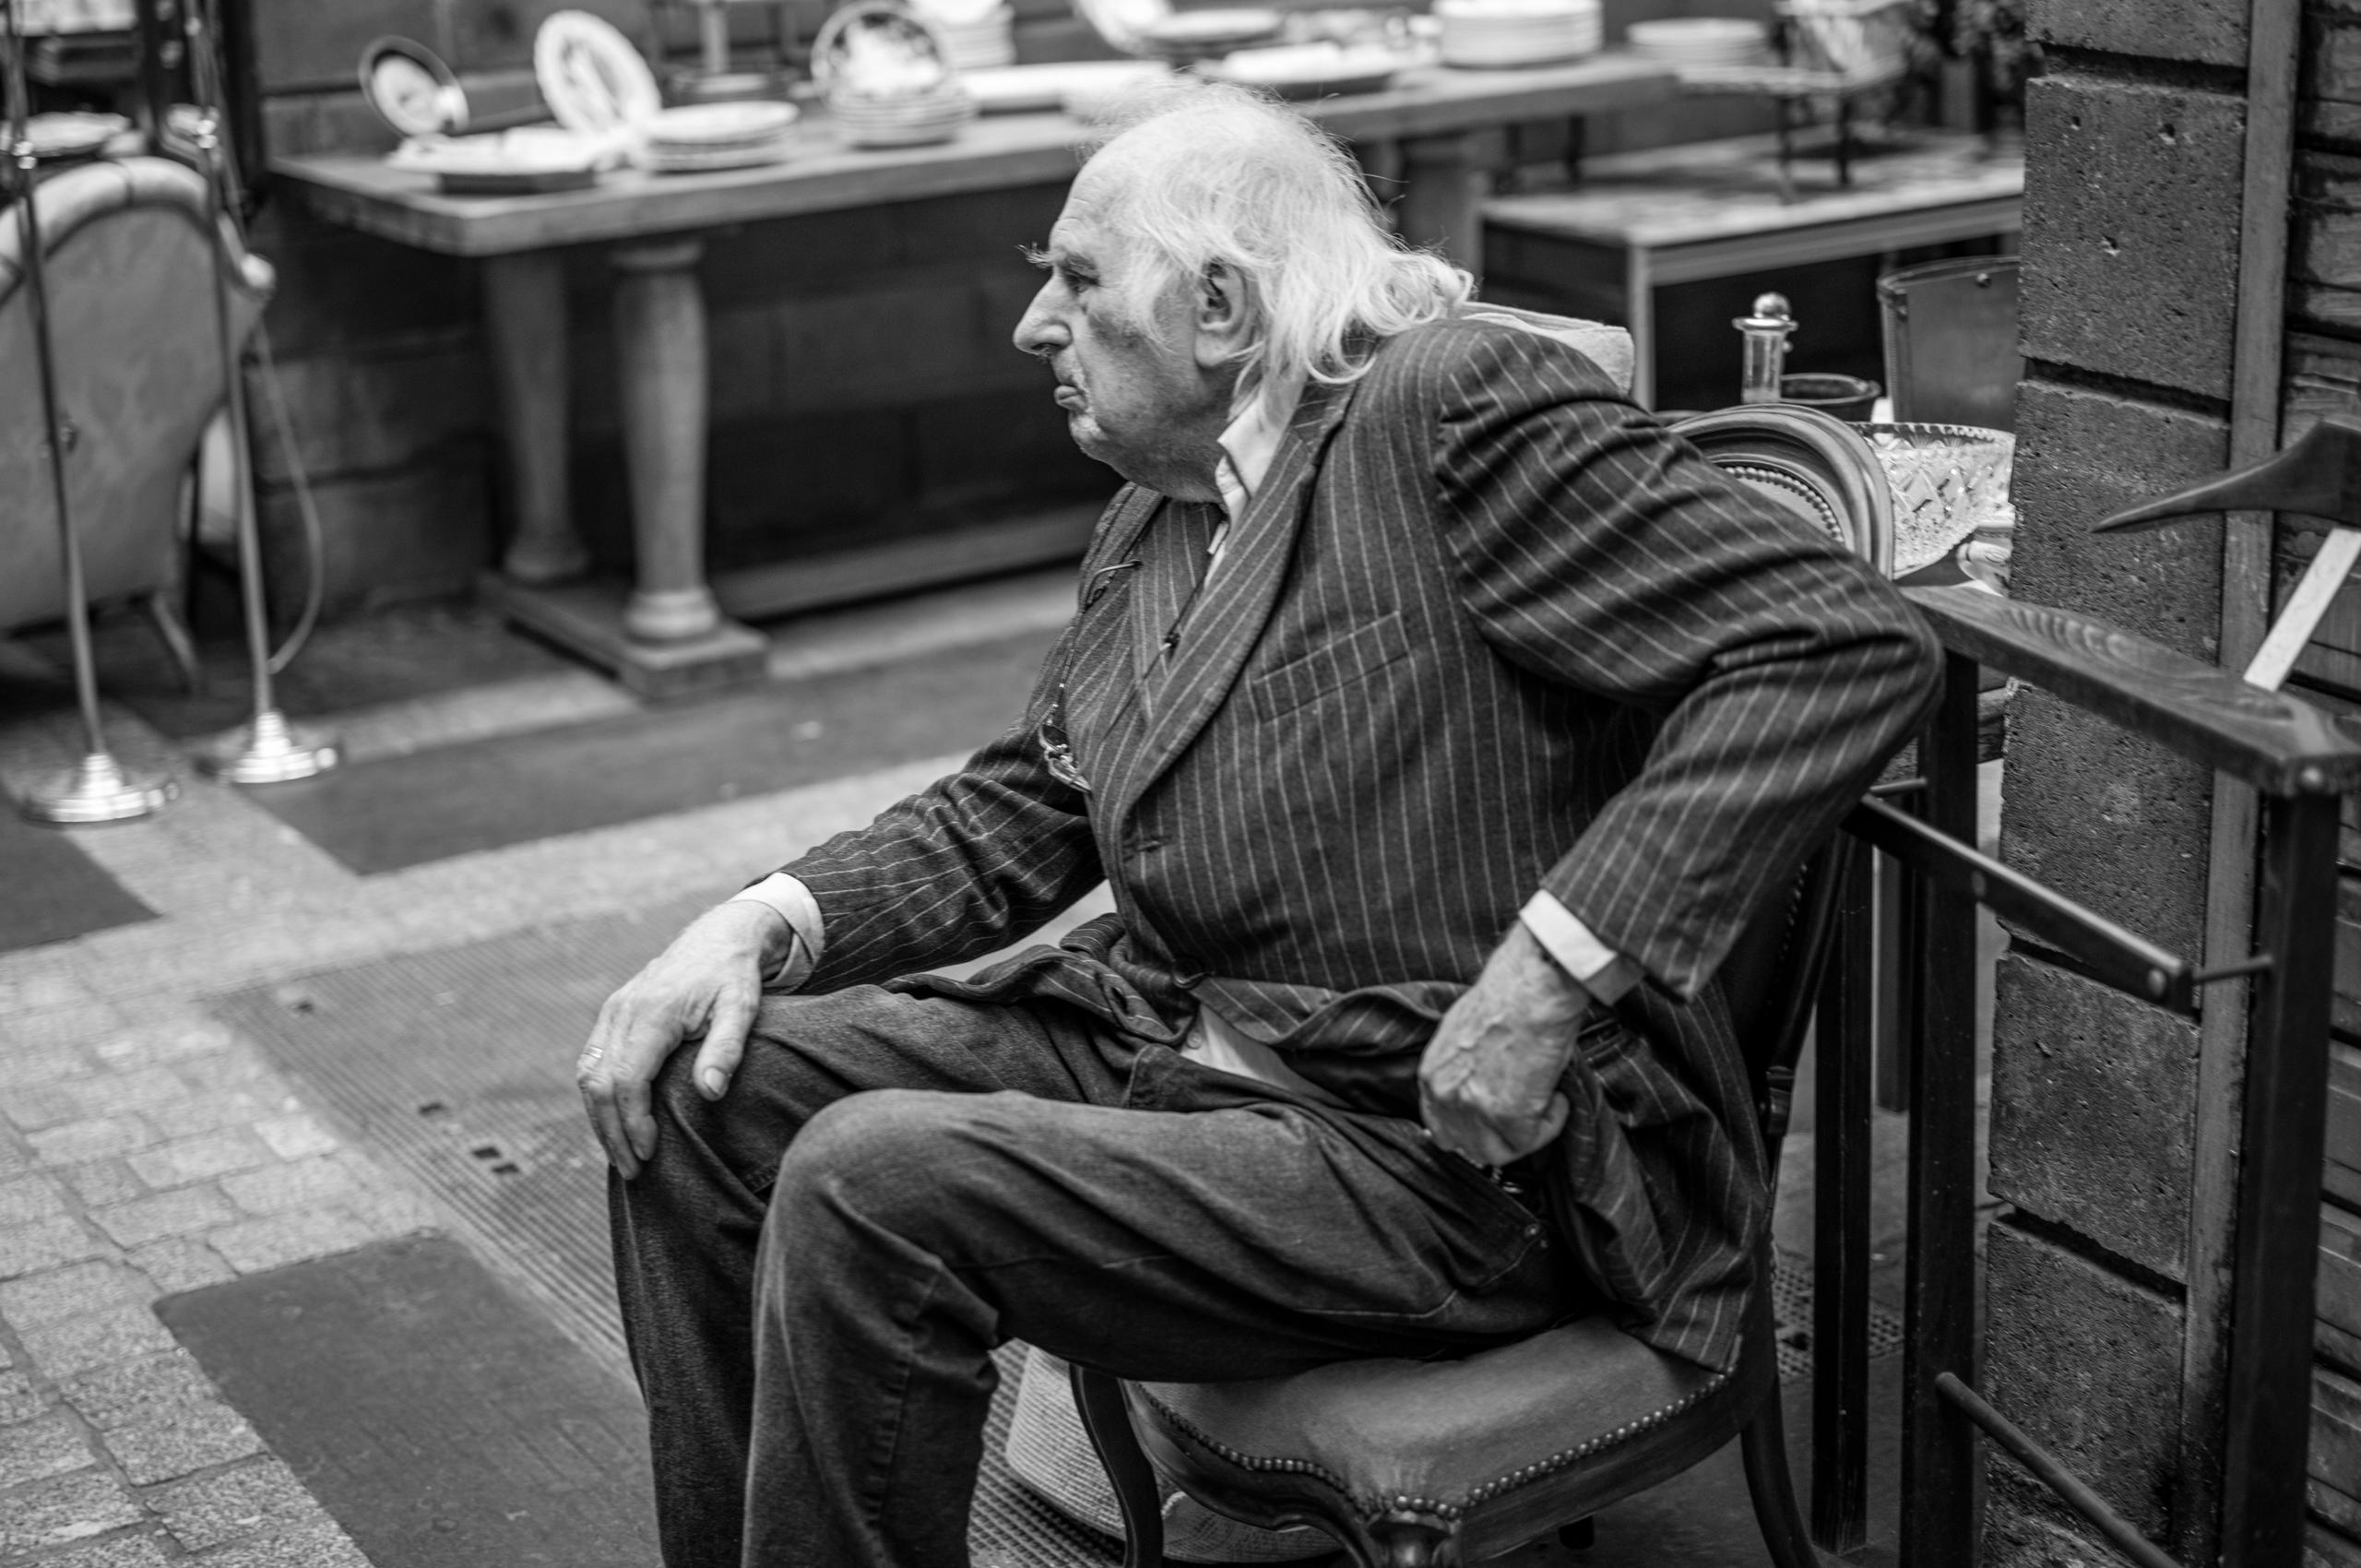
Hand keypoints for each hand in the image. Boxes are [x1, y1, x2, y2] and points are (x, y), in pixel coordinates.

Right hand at [578, 900, 789, 1178]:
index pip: (627, 1079)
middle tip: (634, 1171)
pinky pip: (592, 1062)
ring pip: (588, 1075)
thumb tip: (710, 1092)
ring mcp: (612, 1012)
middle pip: (599, 1083)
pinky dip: (598, 1097)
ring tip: (622, 1156)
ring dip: (600, 1119)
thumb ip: (727, 1048)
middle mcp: (622, 1011)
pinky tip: (616, 1123)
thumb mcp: (743, 1007)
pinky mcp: (611, 1016)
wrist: (718, 938)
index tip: (650, 1154)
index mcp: (652, 1012)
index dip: (633, 1122)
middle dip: (612, 1132)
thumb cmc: (734, 976)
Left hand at [1417, 922, 1590, 1167]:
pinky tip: (1557, 1097)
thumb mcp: (1463, 1032)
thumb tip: (1481, 1082)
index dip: (1470, 1128)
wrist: (1531, 990)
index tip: (1494, 1122)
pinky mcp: (1507, 1118)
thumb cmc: (1507, 998)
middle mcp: (1444, 1096)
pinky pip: (1532, 1141)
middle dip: (1497, 1136)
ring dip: (1527, 1132)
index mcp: (1431, 1074)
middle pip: (1466, 1146)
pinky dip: (1551, 1122)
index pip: (1439, 1125)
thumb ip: (1461, 1066)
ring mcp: (1473, 1110)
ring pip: (1498, 1153)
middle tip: (1525, 1115)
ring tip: (1546, 1099)